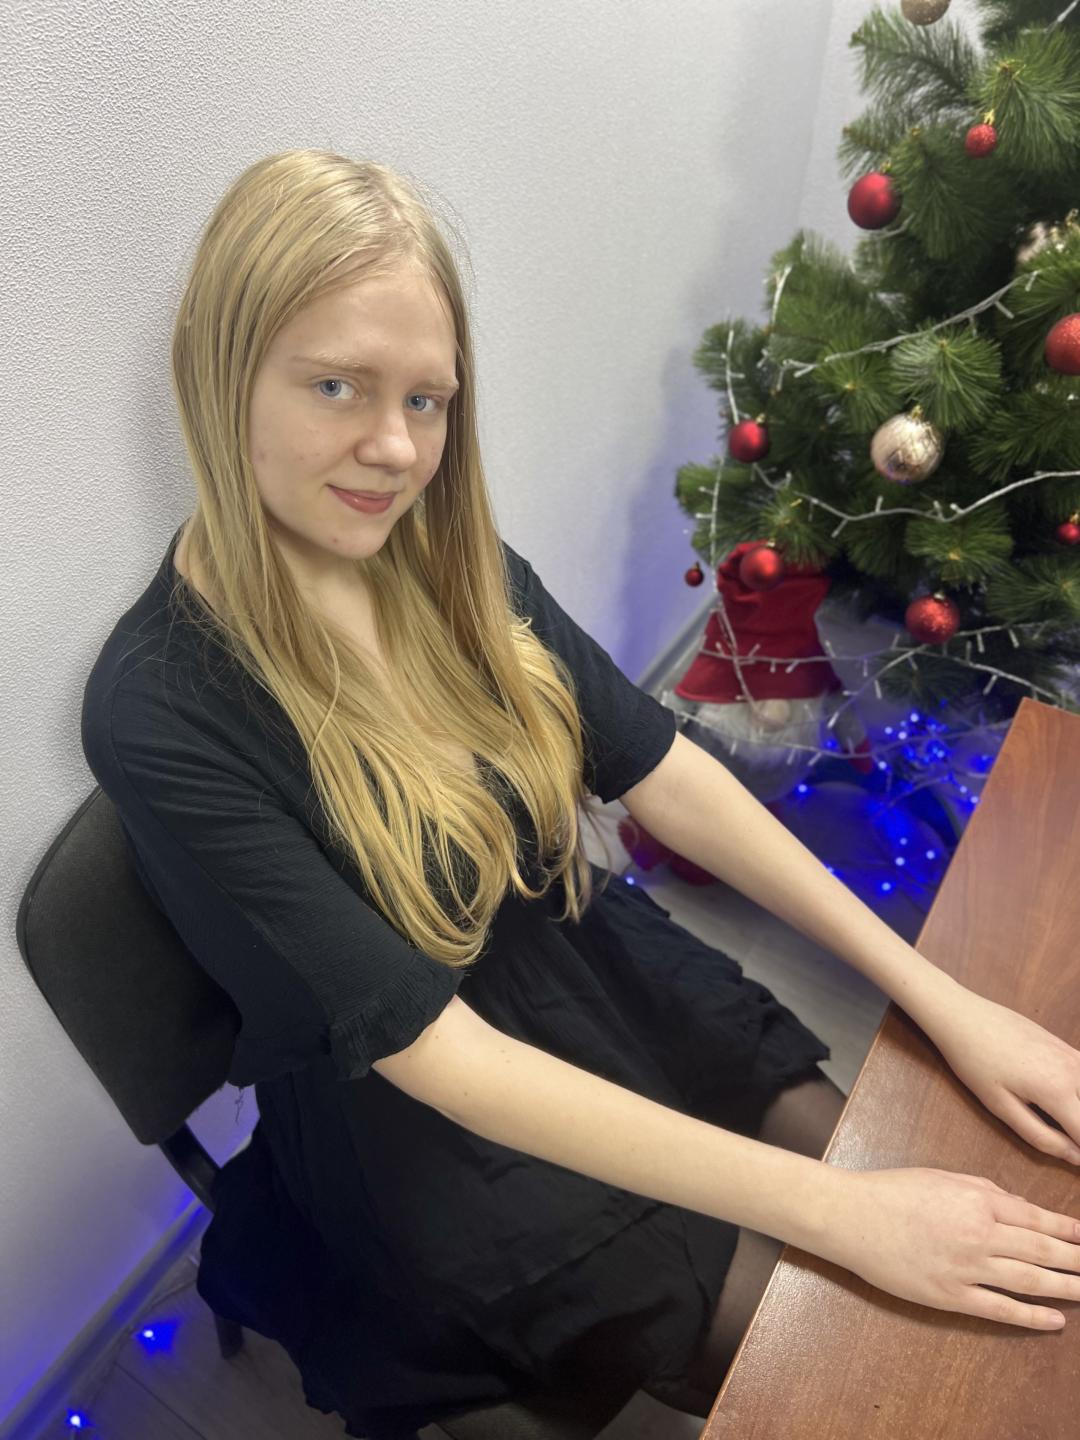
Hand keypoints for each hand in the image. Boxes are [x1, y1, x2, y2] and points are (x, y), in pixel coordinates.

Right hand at [819, 1166, 1079, 1330]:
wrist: (852, 1217)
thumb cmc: (893, 1190)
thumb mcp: (943, 1177)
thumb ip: (987, 1190)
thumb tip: (1022, 1208)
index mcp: (978, 1200)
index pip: (1038, 1219)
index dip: (1069, 1230)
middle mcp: (980, 1234)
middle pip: (1042, 1251)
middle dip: (1077, 1260)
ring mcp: (966, 1268)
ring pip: (1029, 1281)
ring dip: (1066, 1288)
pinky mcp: (950, 1295)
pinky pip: (1000, 1309)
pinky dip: (1031, 1316)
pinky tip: (1054, 1320)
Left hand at [922, 986, 1079, 1165]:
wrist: (962, 1016)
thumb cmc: (975, 1063)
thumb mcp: (1001, 1107)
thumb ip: (1041, 1136)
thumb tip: (1076, 1157)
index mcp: (1058, 1092)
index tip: (1079, 1163)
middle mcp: (1073, 1071)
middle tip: (1068, 1139)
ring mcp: (1071, 1054)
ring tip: (1067, 1122)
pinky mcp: (1064, 1044)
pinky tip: (1069, 1099)